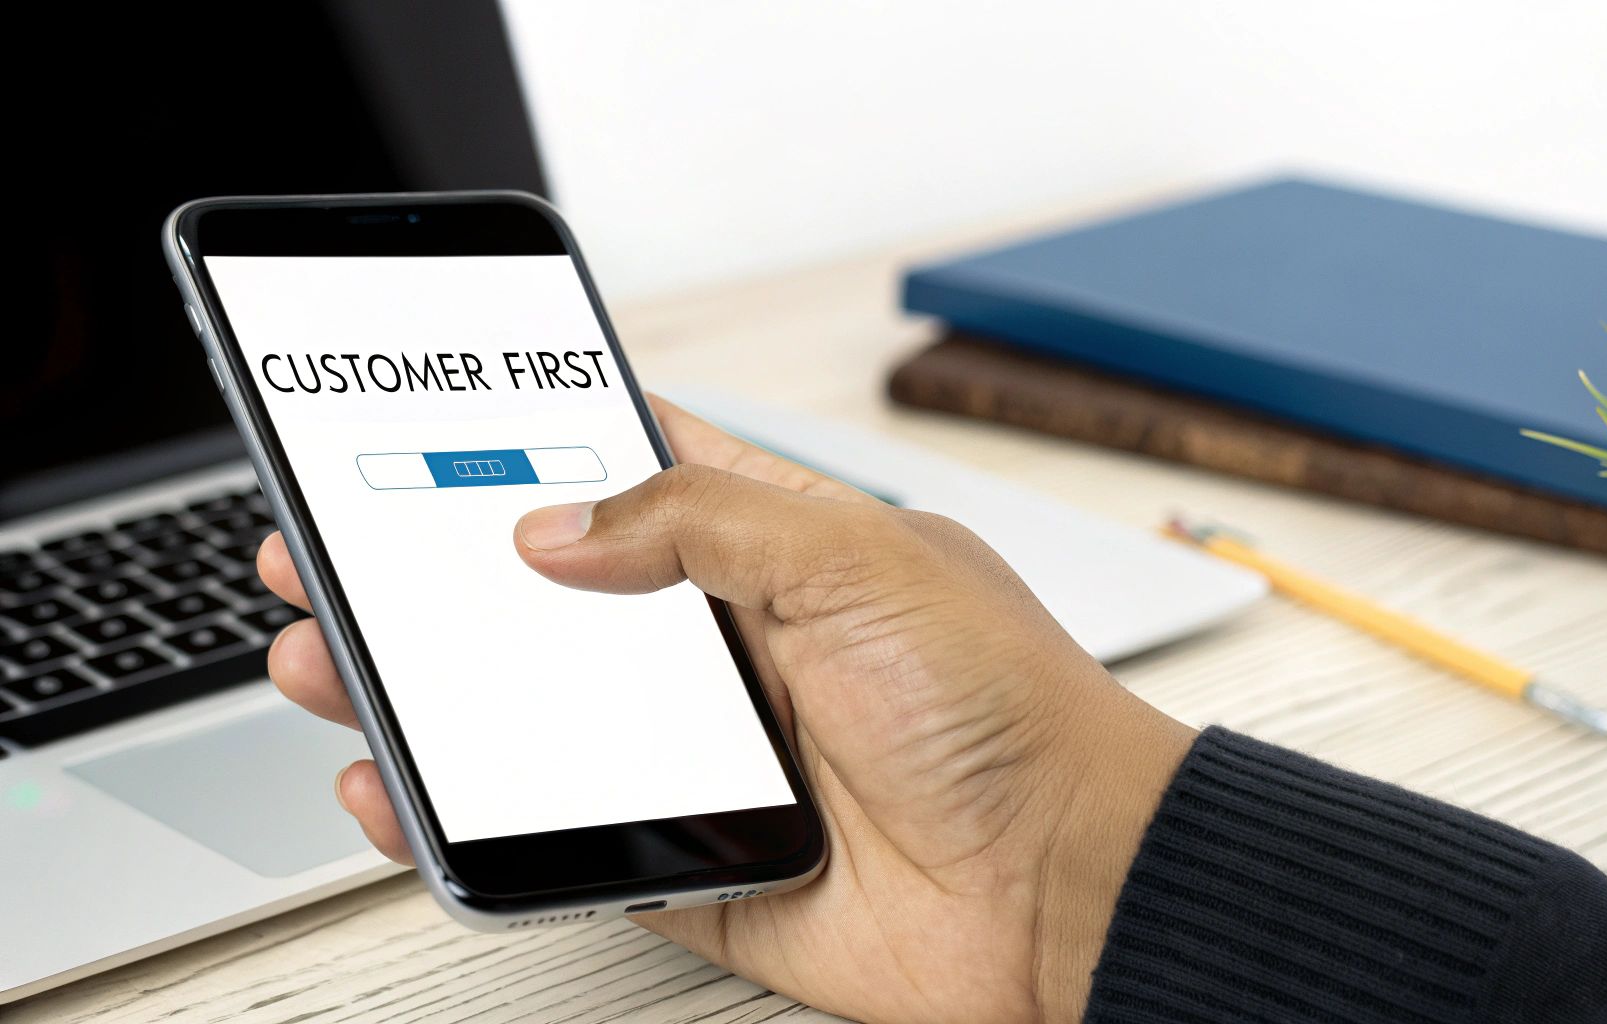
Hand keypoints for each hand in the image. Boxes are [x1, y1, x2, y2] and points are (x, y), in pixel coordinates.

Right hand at [259, 395, 1194, 1022]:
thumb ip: (704, 523)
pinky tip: (411, 794)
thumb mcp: (860, 561)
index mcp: (788, 554)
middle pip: (565, 610)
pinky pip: (573, 844)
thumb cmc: (1010, 710)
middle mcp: (746, 652)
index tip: (439, 436)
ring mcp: (724, 761)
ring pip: (548, 726)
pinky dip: (486, 829)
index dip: (542, 453)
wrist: (1070, 885)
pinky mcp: (711, 865)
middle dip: (450, 585)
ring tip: (339, 665)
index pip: (642, 479)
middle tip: (343, 557)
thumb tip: (559, 525)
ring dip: (442, 701)